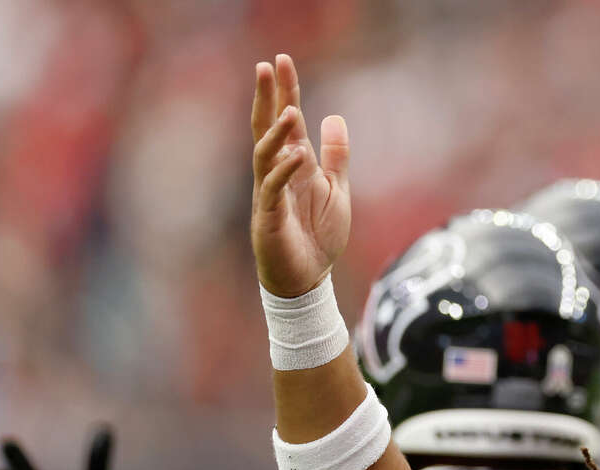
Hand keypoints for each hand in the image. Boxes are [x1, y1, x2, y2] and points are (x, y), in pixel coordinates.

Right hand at [251, 53, 350, 297]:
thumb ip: (335, 156)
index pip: (286, 122)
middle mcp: (276, 174)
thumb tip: (334, 117)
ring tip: (290, 110)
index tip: (281, 61)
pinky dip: (283, 171)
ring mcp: (269, 194)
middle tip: (265, 66)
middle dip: (267, 98)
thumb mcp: (336, 189)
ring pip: (264, 155)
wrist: (308, 279)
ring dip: (276, 133)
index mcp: (294, 165)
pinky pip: (272, 189)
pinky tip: (296, 155)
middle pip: (267, 128)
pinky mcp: (269, 217)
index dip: (285, 92)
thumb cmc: (318, 236)